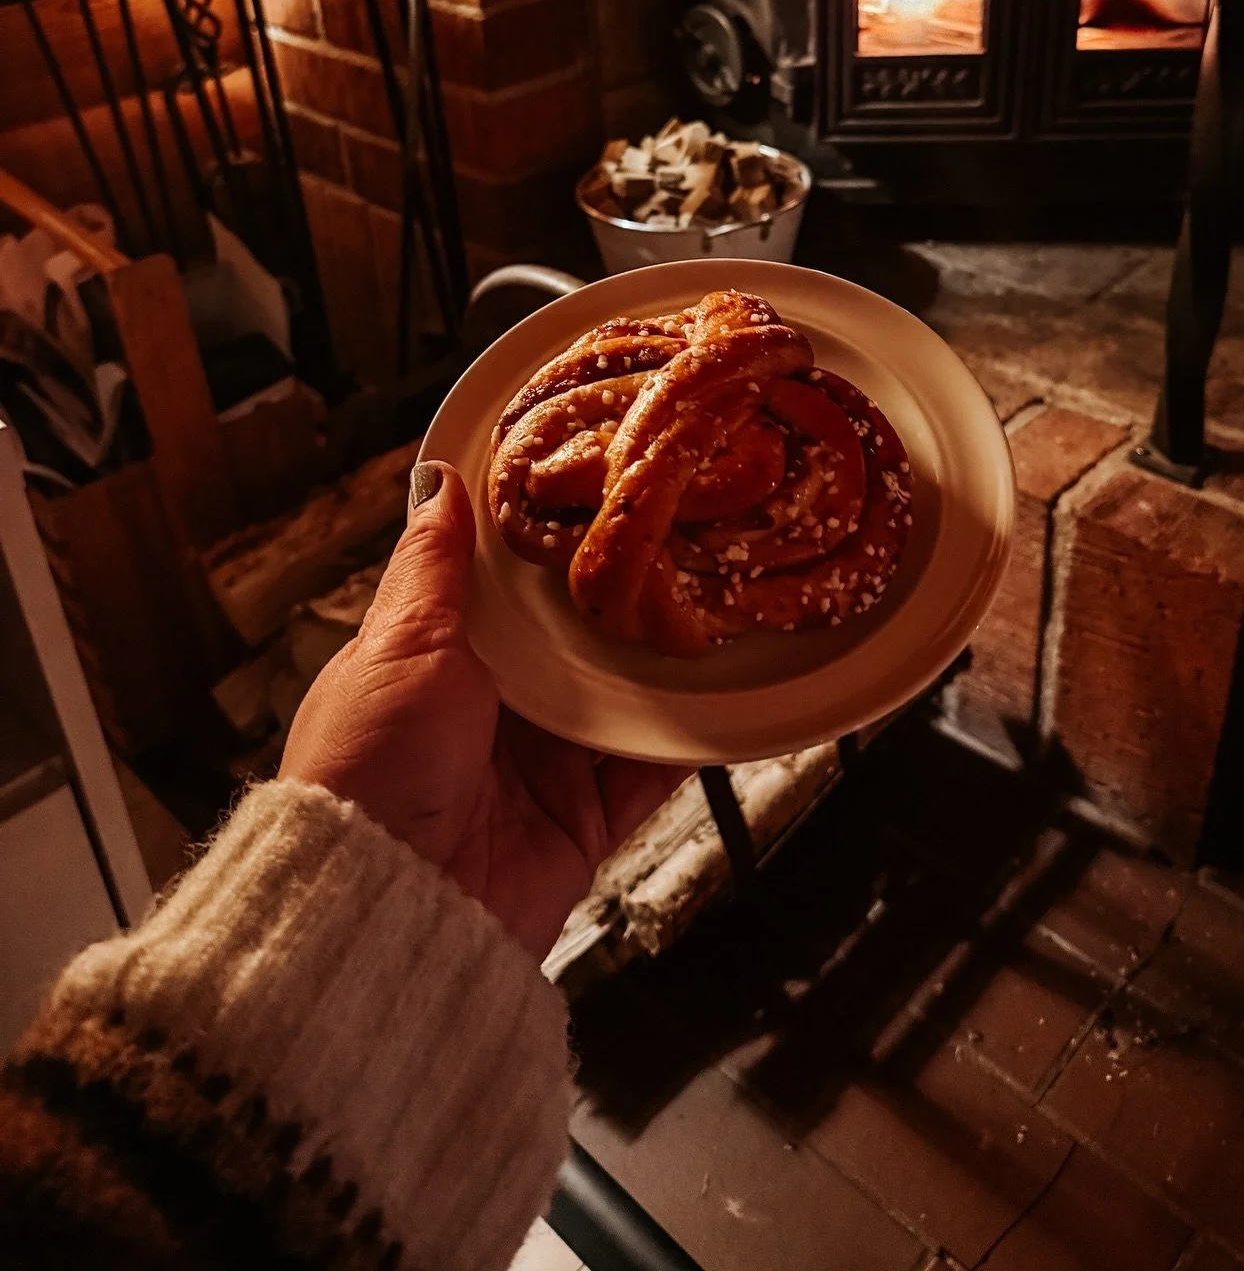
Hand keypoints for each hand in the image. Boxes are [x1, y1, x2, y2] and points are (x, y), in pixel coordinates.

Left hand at [280, 460, 688, 959]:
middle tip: (683, 534)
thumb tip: (439, 480)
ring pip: (624, 696)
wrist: (388, 905)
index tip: (602, 488)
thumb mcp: (399, 644)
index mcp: (438, 659)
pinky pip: (654, 769)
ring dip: (666, 660)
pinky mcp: (586, 820)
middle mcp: (493, 709)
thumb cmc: (371, 767)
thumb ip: (433, 565)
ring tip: (721, 599)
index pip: (508, 587)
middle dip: (623, 597)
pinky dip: (694, 736)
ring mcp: (543, 765)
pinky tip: (731, 692)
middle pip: (576, 639)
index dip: (553, 542)